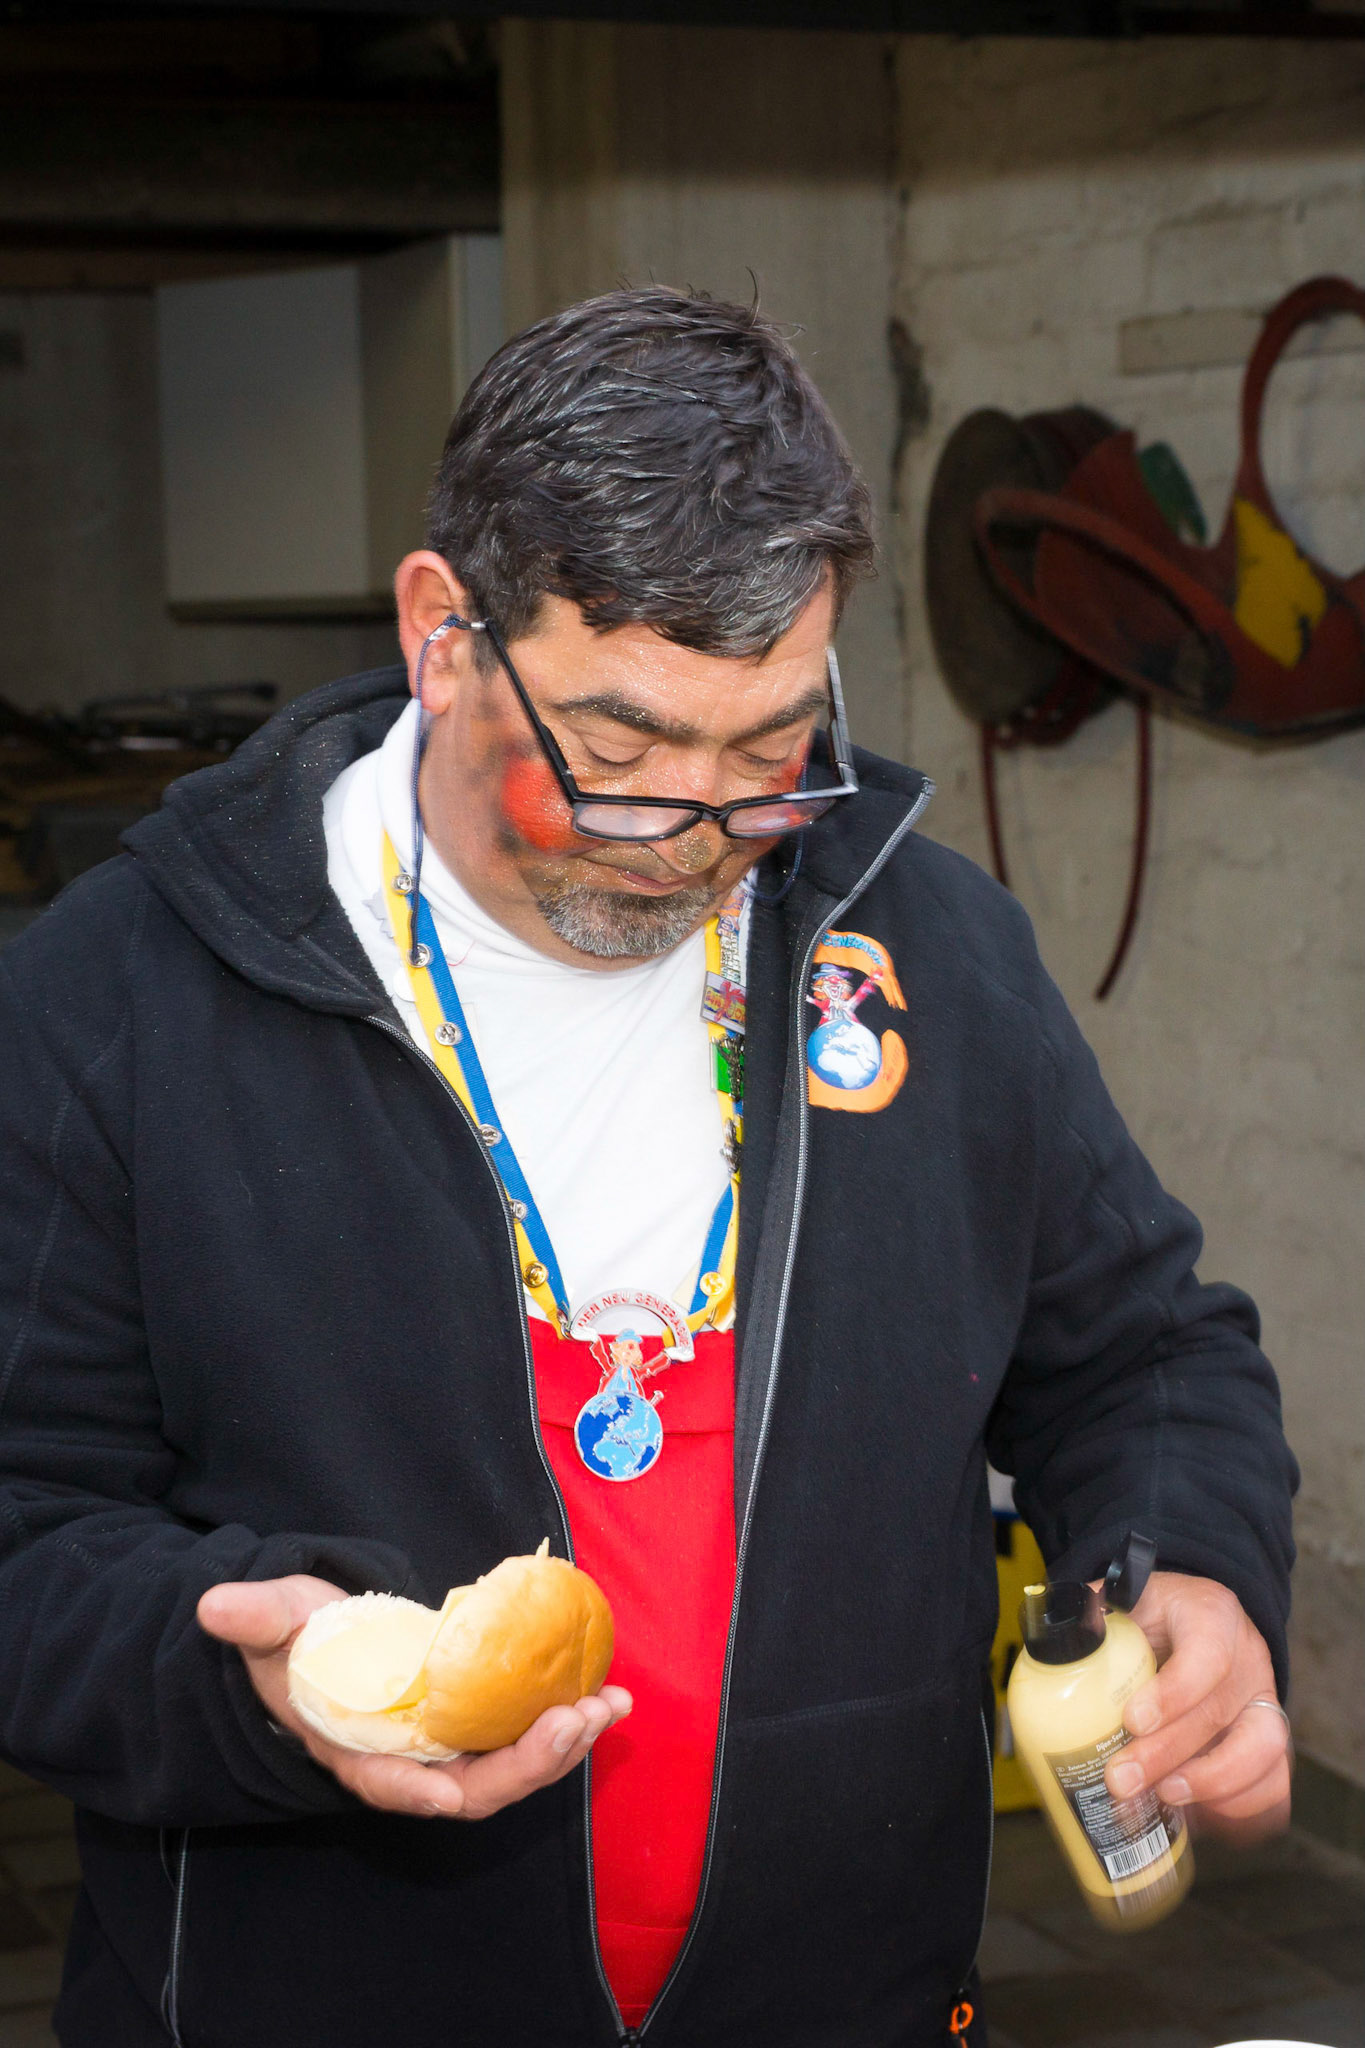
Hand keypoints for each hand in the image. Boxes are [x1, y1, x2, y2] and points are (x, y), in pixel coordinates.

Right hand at [197, 1576, 631, 1820]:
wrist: (325, 1645)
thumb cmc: (297, 1640)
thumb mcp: (274, 1622)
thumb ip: (255, 1616)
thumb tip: (214, 1603)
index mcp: (354, 1747)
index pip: (383, 1781)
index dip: (412, 1789)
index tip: (446, 1791)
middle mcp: (409, 1761)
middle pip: (471, 1787)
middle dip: (525, 1764)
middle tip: (574, 1720)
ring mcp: (451, 1747)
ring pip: (511, 1768)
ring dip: (563, 1745)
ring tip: (608, 1707)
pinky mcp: (481, 1724)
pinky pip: (528, 1736)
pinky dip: (569, 1721)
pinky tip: (607, 1697)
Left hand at [1100, 1570, 1290, 1841]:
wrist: (1192, 1620)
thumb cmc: (1152, 1615)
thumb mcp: (1122, 1600)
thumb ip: (1089, 1617)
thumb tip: (1051, 1643)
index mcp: (1211, 1615)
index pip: (1207, 1652)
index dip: (1174, 1693)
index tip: (1132, 1720)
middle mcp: (1248, 1659)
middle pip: (1219, 1712)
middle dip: (1167, 1755)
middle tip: (1121, 1780)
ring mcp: (1264, 1701)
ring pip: (1263, 1750)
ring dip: (1213, 1785)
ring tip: (1164, 1799)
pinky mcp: (1270, 1740)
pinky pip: (1274, 1781)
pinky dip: (1241, 1809)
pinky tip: (1199, 1819)